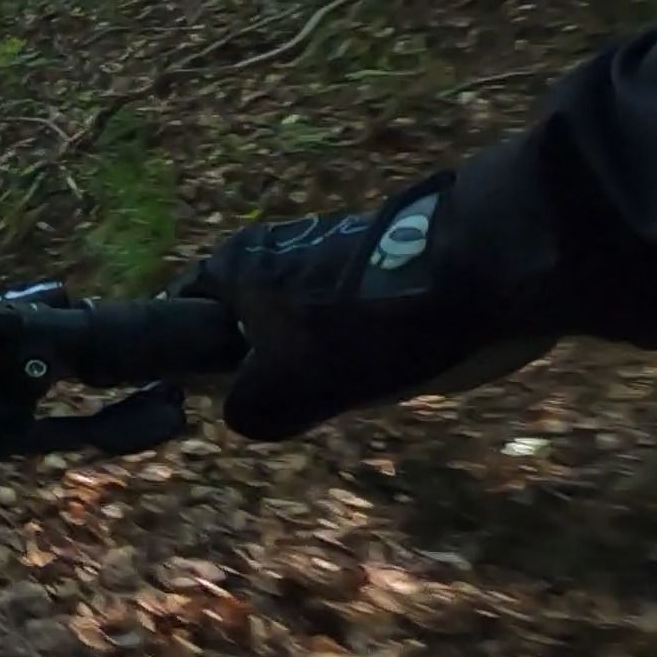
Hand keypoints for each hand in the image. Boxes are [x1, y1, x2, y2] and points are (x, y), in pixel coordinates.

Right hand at [172, 178, 546, 439]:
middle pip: (247, 315)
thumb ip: (248, 409)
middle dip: (268, 358)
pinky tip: (393, 356)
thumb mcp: (287, 393)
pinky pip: (350, 307)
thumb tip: (246, 413)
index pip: (182, 306)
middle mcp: (272, 244)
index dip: (190, 352)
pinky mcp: (378, 252)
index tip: (215, 390)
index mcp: (235, 264)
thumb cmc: (363, 332)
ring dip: (320, 347)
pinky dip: (362, 334)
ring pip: (302, 314)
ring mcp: (327, 243)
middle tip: (299, 396)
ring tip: (357, 378)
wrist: (474, 273)